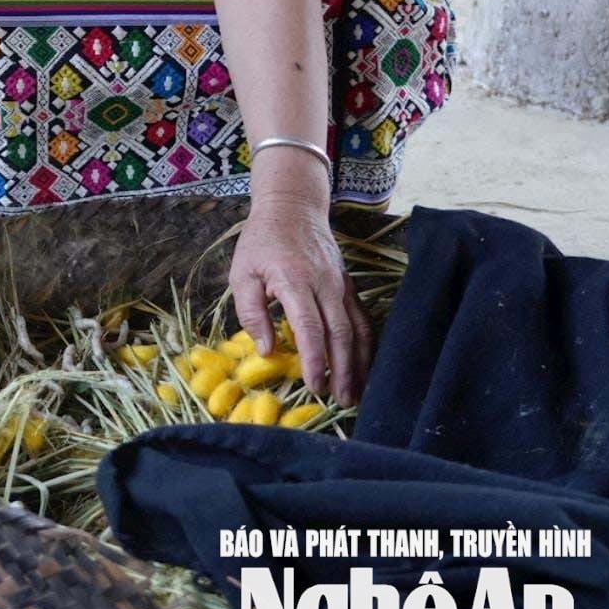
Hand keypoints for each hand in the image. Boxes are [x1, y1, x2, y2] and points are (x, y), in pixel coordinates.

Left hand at [227, 198, 370, 403]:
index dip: (315, 360)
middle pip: (341, 333)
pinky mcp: (349, 286)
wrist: (292, 207)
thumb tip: (266, 349)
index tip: (315, 386)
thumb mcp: (242, 273)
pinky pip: (362, 319)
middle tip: (341, 401)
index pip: (310, 328)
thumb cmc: (261, 242)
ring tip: (357, 393)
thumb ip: (251, 312)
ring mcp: (341, 285)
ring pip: (358, 329)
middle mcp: (325, 284)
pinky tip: (364, 366)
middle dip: (343, 371)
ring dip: (360, 363)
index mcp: (295, 281)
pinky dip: (366, 346)